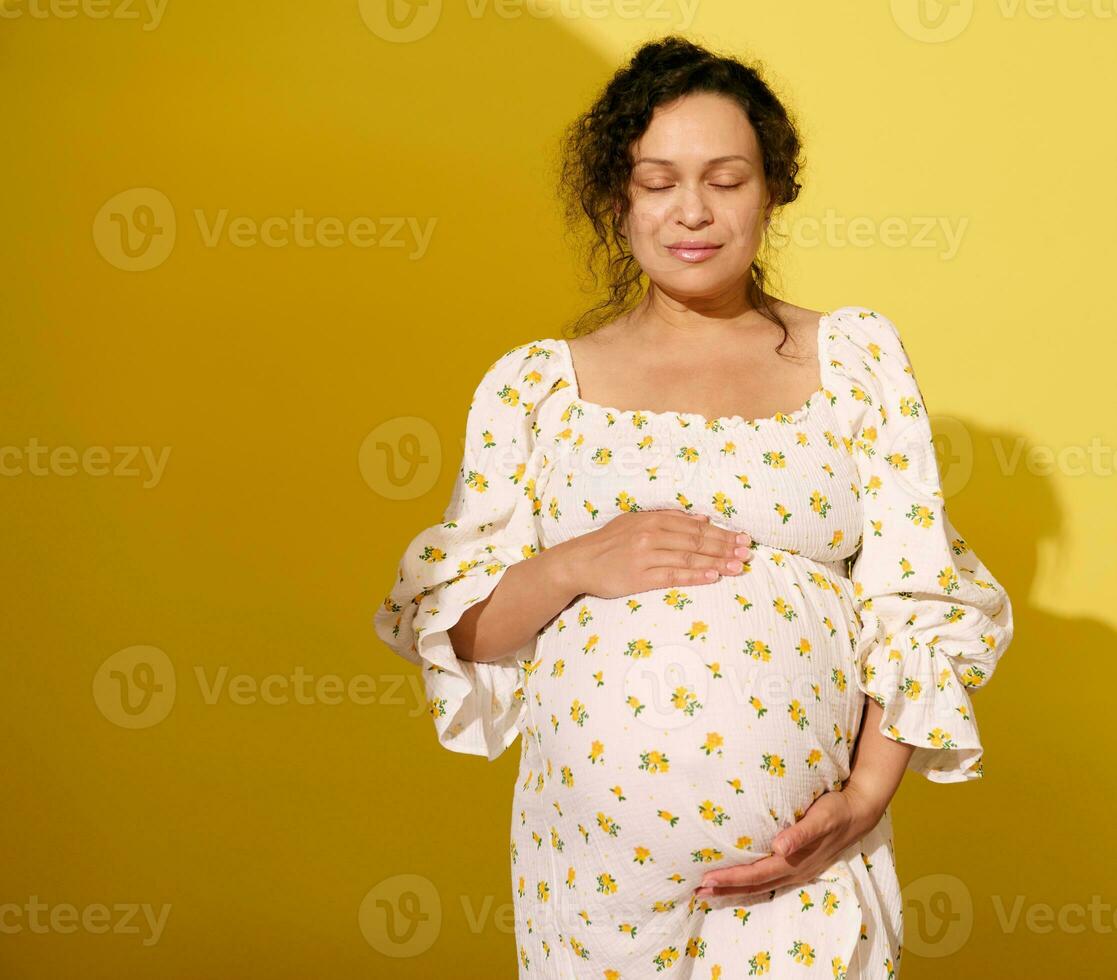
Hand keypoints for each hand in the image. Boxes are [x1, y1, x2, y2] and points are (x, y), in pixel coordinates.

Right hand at [551, 510, 753, 599]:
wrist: (579, 562)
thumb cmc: (610, 542)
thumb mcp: (637, 522)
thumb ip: (669, 519)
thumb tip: (703, 519)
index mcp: (653, 519)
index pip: (696, 527)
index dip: (722, 533)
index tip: (742, 538)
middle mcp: (652, 534)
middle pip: (697, 541)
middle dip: (726, 547)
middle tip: (748, 553)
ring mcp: (646, 556)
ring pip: (689, 557)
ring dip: (717, 562)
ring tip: (738, 567)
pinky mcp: (640, 576)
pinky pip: (673, 575)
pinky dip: (695, 575)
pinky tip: (712, 577)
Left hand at [692, 785, 884, 897]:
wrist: (858, 813)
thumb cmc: (835, 811)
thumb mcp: (821, 818)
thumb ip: (801, 833)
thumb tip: (778, 848)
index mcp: (795, 862)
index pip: (756, 875)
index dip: (732, 878)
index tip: (708, 878)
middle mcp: (793, 871)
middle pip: (754, 886)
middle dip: (725, 889)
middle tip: (698, 891)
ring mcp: (795, 871)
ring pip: (759, 885)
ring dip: (734, 889)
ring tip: (710, 890)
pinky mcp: (796, 864)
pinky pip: (767, 879)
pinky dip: (748, 882)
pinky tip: (737, 879)